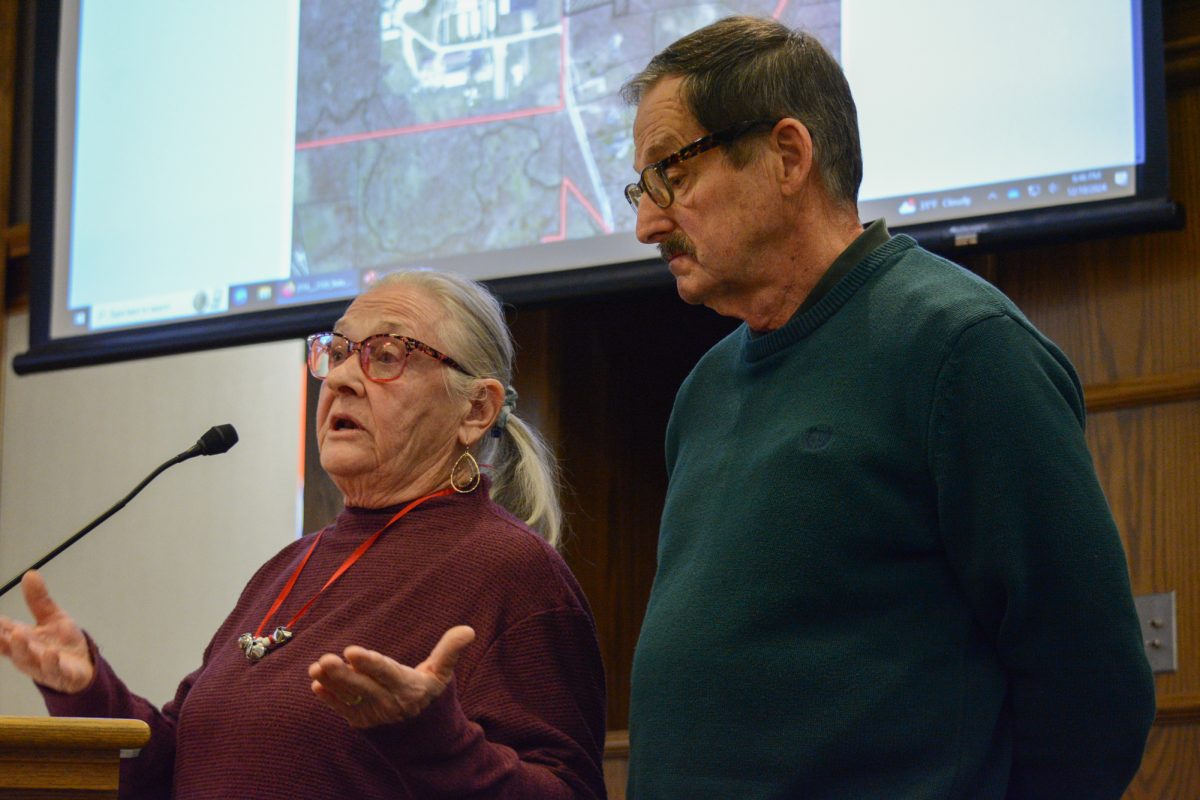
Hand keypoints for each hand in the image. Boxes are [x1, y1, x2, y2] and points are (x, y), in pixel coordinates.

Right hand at [0, 571, 94, 692]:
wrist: (83, 666)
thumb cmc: (61, 643)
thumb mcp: (51, 617)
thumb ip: (39, 600)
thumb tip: (30, 573)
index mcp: (22, 639)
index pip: (3, 631)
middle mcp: (27, 653)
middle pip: (9, 646)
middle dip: (0, 637)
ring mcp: (41, 666)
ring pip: (27, 660)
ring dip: (21, 648)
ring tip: (18, 633)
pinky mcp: (60, 674)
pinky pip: (53, 670)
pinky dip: (50, 662)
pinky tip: (50, 653)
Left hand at [308, 625, 474, 728]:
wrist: (426, 742)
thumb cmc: (433, 698)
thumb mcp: (442, 675)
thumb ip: (450, 651)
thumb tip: (468, 629)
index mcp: (409, 688)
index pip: (386, 673)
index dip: (369, 663)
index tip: (352, 651)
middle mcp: (389, 703)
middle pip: (362, 687)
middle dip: (342, 674)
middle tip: (325, 659)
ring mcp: (373, 715)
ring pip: (349, 698)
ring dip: (331, 684)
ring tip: (316, 668)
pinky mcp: (362, 723)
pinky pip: (343, 710)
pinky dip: (329, 699)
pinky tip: (317, 684)